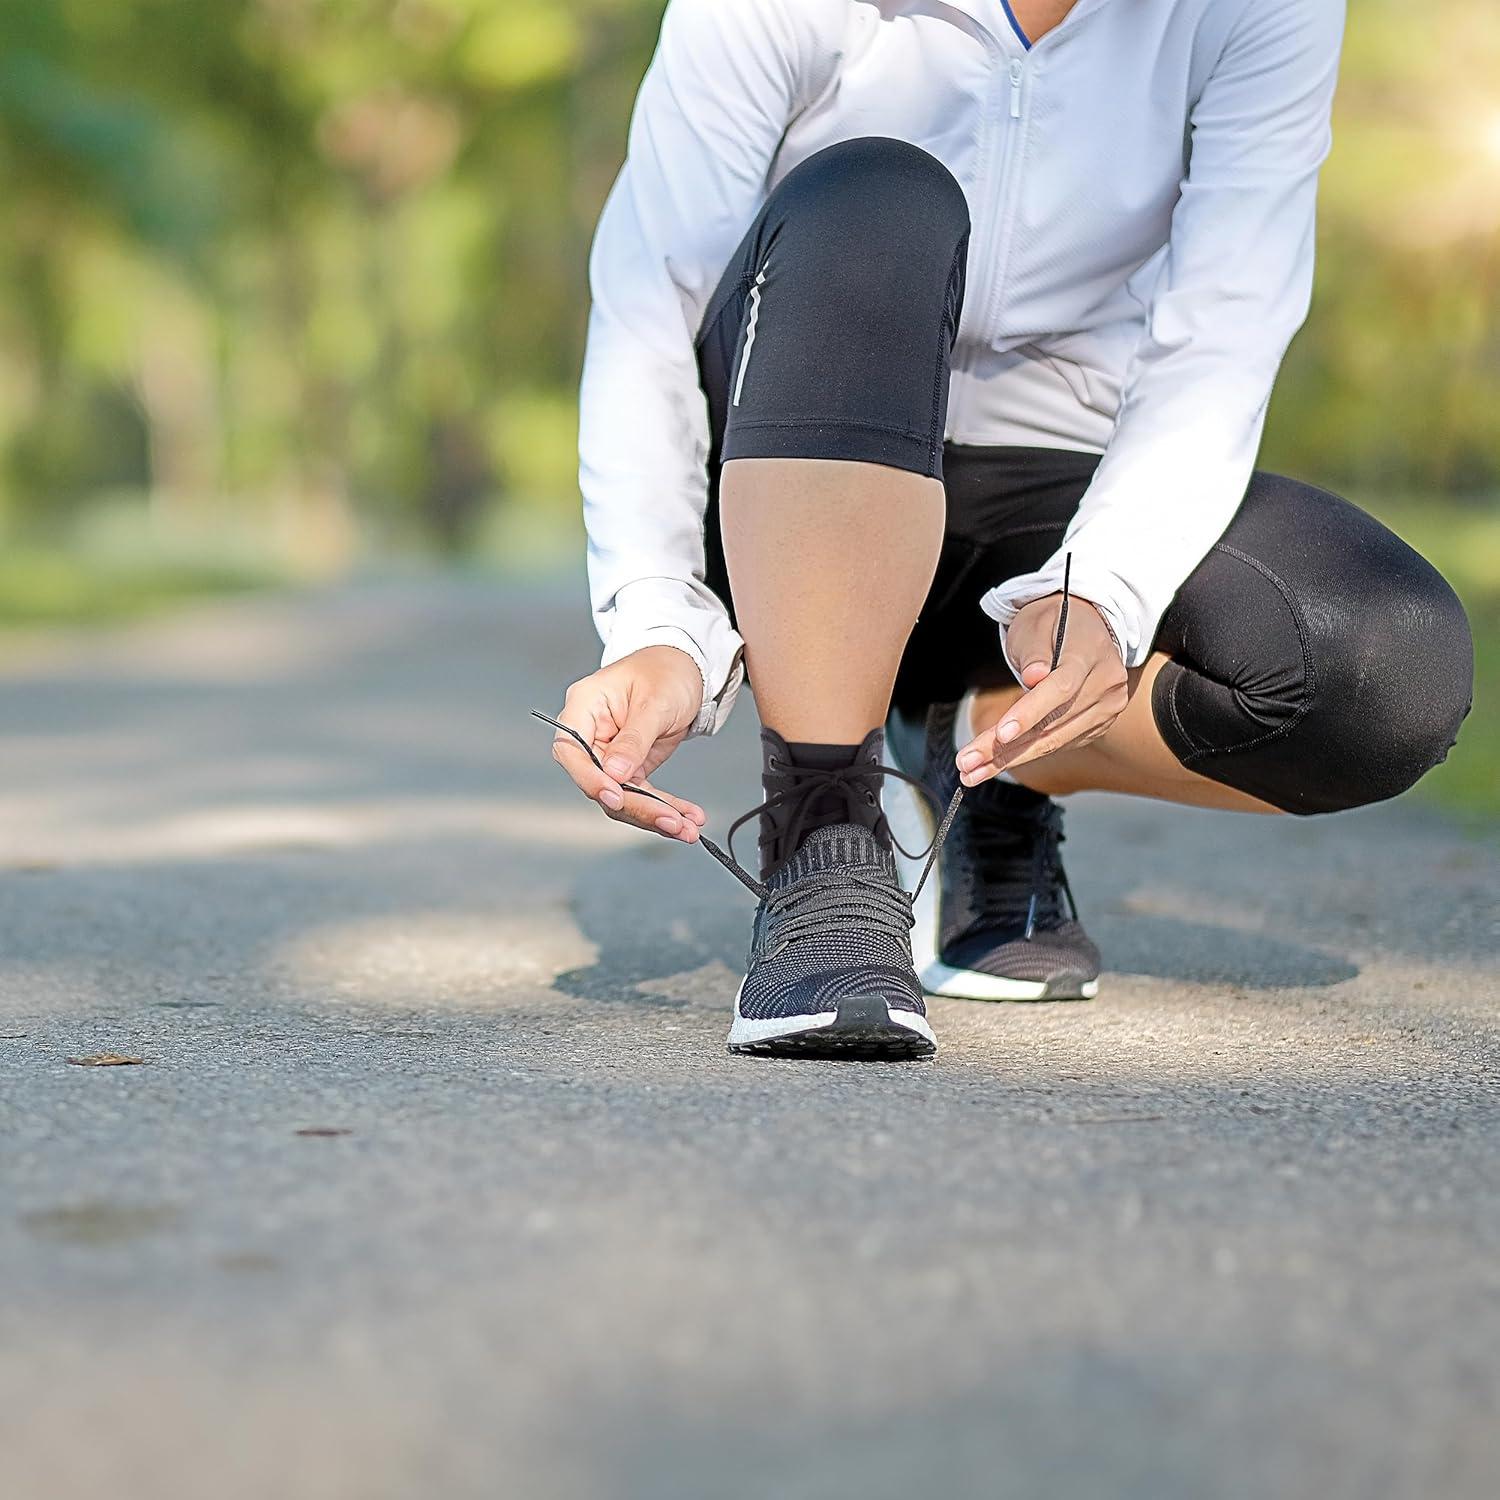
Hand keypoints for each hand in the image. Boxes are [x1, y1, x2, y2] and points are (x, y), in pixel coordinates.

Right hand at [551, 645, 707, 842]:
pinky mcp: (630, 766)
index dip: (590, 779)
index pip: (572, 751)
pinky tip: (689, 819)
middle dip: (638, 807)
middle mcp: (591, 733)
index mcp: (584, 706)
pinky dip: (666, 808)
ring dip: (656, 816)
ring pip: (622, 796)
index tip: (616, 797)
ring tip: (689, 828)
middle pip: (599, 782)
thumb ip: (634, 738)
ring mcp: (609, 753)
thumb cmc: (665, 671)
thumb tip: (614, 773)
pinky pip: (642, 794)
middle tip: (672, 822)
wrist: (685, 668)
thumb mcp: (654, 701)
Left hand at [957, 593, 1127, 785]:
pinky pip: (1059, 744)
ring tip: (971, 771)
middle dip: (1006, 748)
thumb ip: (1034, 652)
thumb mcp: (1035, 624)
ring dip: (1010, 759)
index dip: (1030, 713)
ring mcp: (1106, 707)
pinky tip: (996, 763)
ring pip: (1054, 741)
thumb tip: (1034, 677)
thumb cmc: (1052, 622)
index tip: (1000, 734)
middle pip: (1053, 723)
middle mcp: (1106, 684)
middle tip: (967, 764)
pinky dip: (1026, 755)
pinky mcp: (1098, 724)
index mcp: (1090, 654)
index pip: (1060, 689)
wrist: (1085, 625)